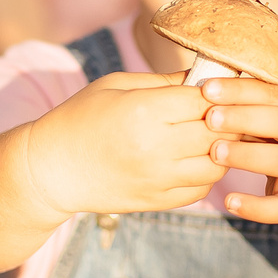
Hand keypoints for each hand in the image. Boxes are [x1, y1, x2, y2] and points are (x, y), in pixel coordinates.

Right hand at [19, 71, 223, 217]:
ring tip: (210, 135)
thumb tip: (209, 76)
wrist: (51, 169)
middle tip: (223, 110)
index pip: (205, 99)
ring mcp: (158, 179)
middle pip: (219, 131)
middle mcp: (156, 147)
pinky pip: (202, 189)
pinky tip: (194, 159)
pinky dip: (206, 173)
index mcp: (145, 110)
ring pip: (218, 163)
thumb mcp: (117, 85)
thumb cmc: (81, 117)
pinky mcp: (157, 202)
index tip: (214, 88)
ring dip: (222, 148)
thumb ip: (164, 82)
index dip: (217, 92)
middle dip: (226, 118)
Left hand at [199, 76, 277, 226]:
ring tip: (215, 153)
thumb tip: (204, 86)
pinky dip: (256, 206)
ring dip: (249, 156)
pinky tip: (230, 201)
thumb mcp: (276, 120)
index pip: (276, 94)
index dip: (242, 90)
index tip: (208, 89)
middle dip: (246, 118)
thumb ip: (249, 105)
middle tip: (210, 119)